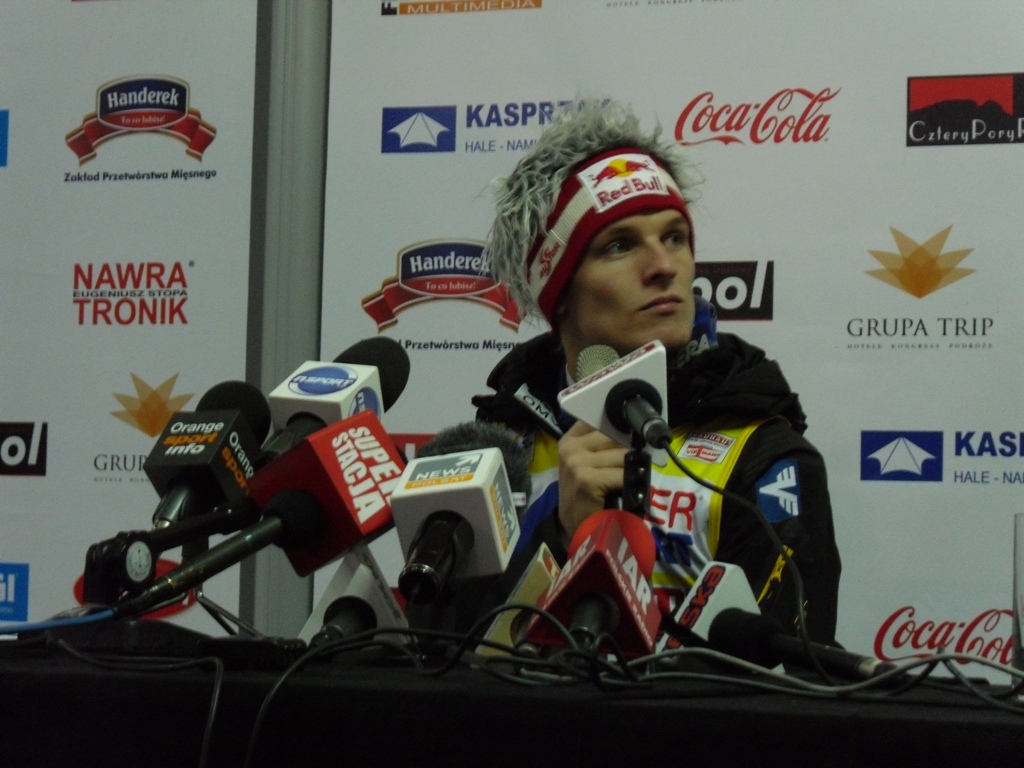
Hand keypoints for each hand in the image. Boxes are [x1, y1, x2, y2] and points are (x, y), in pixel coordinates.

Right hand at [557, 420, 626, 541]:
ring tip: (634, 478)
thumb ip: (602, 445)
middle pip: (614, 436)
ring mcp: (576, 463)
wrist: (575, 528)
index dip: (621, 425)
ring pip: (622, 455)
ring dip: (633, 467)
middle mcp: (570, 448)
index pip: (600, 419)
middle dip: (631, 448)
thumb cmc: (585, 495)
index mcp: (569, 440)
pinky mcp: (586, 480)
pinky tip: (629, 491)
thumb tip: (634, 430)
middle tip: (640, 460)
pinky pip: (622, 474)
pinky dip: (631, 484)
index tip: (635, 431)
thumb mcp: (588, 464)